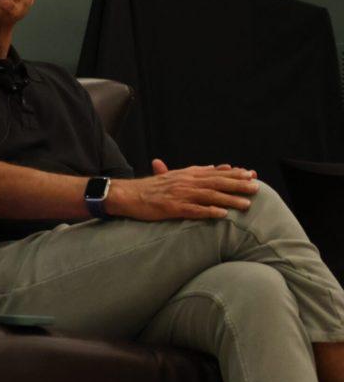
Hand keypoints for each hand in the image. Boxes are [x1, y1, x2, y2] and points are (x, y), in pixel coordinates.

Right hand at [107, 158, 259, 220]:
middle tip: (255, 187)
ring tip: (246, 204)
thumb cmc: (149, 188)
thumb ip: (194, 172)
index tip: (250, 174)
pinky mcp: (173, 208)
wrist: (127, 194)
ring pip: (209, 196)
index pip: (214, 172)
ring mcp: (179, 194)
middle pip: (216, 182)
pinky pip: (194, 210)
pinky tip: (222, 214)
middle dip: (237, 184)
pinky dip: (209, 211)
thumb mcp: (172, 175)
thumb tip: (213, 167)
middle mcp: (185, 182)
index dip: (233, 173)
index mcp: (186, 174)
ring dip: (229, 199)